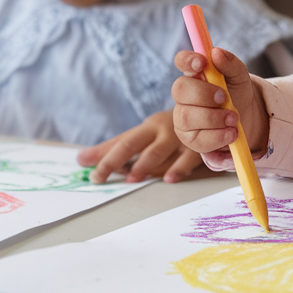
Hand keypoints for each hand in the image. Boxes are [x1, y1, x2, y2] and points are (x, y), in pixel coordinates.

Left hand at [76, 110, 204, 183]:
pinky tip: (169, 179)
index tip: (91, 176)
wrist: (211, 113)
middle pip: (133, 144)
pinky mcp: (198, 147)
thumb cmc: (168, 131)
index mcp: (147, 128)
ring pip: (159, 150)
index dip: (104, 159)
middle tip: (99, 176)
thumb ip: (113, 148)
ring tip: (132, 178)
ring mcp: (179, 137)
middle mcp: (160, 130)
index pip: (121, 143)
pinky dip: (178, 169)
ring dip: (145, 164)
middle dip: (114, 160)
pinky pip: (188, 158)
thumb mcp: (142, 136)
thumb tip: (81, 160)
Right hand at [172, 48, 267, 154]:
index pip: (181, 61)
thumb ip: (230, 63)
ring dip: (214, 118)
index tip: (202, 63)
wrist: (248, 119)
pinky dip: (218, 137)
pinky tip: (231, 133)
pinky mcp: (190, 138)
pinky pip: (198, 139)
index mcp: (196, 73)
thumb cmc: (238, 93)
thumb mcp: (240, 77)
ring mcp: (184, 117)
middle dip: (204, 94)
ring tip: (234, 119)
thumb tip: (216, 52)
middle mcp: (185, 94)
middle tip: (225, 98)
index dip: (187, 60)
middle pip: (180, 89)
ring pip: (188, 117)